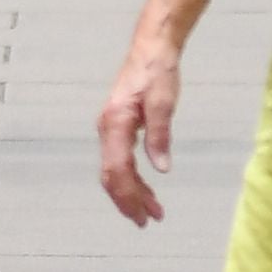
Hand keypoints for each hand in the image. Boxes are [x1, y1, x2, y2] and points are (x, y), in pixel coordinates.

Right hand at [97, 29, 182, 225]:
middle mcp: (107, 129)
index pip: (117, 170)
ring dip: (133, 193)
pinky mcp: (118, 128)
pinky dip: (133, 178)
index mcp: (115, 123)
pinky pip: (120, 161)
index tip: (144, 216)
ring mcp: (110, 129)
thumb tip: (161, 170)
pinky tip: (147, 188)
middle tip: (149, 221)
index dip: (129, 196)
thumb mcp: (163, 103)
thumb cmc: (157, 72)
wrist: (152, 49)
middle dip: (129, 201)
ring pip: (115, 170)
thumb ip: (160, 136)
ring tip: (154, 211)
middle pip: (112, 175)